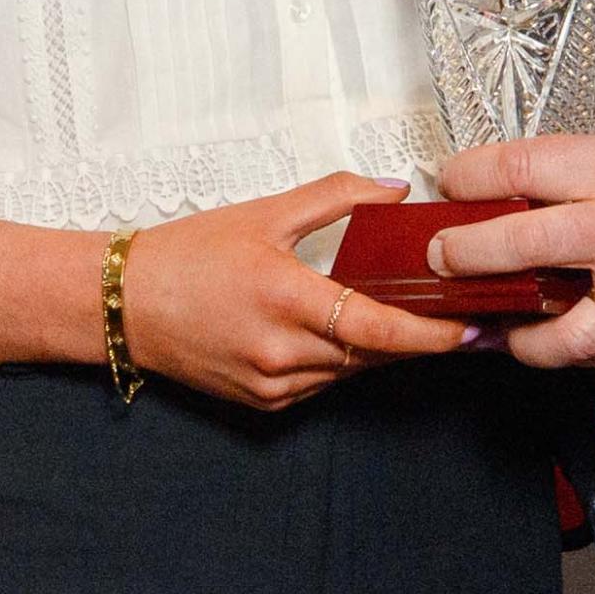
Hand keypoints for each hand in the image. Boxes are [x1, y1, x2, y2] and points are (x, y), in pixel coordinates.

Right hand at [126, 173, 470, 412]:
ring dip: (374, 348)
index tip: (469, 329)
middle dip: (411, 336)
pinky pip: (322, 384)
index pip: (381, 330)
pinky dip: (338, 361)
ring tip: (391, 315)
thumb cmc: (187, 257)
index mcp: (287, 300)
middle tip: (447, 313)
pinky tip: (333, 333)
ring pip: (350, 371)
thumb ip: (336, 197)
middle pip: (373, 354)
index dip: (432, 335)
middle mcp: (282, 351)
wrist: (125, 304)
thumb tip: (392, 190)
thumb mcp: (264, 213)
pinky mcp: (263, 402)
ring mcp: (273, 384)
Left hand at [433, 127, 594, 368]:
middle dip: (462, 252)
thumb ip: (592, 168)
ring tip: (491, 321)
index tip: (452, 179)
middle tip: (439, 254)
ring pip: (553, 328)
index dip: (470, 174)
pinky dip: (567, 352)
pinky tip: (546, 342)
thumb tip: (529, 180)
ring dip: (512, 330)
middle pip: (516, 244)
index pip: (518, 167)